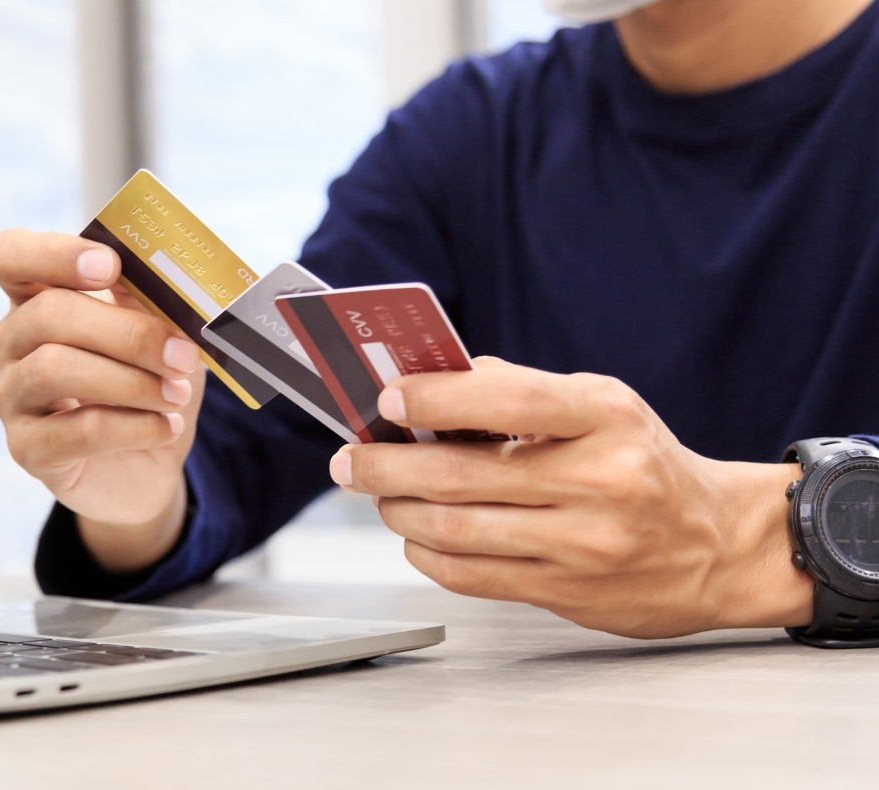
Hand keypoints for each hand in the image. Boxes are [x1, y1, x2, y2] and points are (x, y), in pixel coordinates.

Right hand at [0, 229, 204, 570]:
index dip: (52, 254)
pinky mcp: (26, 449)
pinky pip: (77, 429)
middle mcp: (8, 342)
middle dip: (125, 333)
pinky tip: (168, 426)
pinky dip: (134, 426)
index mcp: (34, 296)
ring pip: (54, 370)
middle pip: (48, 314)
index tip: (110, 267)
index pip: (8, 255)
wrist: (147, 465)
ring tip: (177, 394)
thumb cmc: (147, 385)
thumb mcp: (160, 335)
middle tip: (181, 354)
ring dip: (132, 381)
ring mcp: (10, 396)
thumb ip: (150, 302)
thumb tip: (158, 278)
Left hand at [329, 357, 810, 637]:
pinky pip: (471, 575)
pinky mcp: (569, 593)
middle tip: (350, 459)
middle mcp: (600, 481)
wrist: (720, 546)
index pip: (506, 400)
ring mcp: (585, 544)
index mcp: (605, 418)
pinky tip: (416, 536)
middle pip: (460, 475)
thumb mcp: (602, 405)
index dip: (435, 398)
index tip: (387, 399)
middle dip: (385, 466)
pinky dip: (427, 554)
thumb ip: (520, 391)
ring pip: (454, 531)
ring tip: (379, 495)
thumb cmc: (643, 462)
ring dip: (397, 511)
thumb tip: (429, 384)